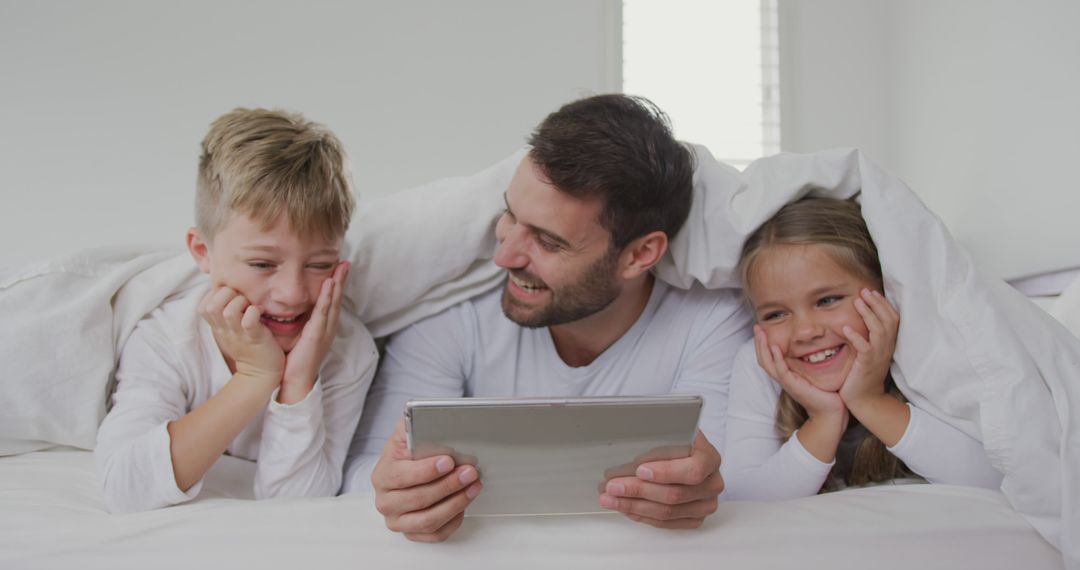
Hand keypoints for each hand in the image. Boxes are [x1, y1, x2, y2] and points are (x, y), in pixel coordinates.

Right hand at [199, 285, 283, 385]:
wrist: (260, 373)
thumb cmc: (248, 345)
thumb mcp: (230, 329)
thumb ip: (225, 314)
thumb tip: (227, 291)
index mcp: (218, 327)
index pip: (203, 306)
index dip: (215, 294)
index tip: (231, 296)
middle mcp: (224, 330)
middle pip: (211, 306)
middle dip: (227, 294)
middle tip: (241, 298)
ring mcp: (239, 335)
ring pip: (229, 312)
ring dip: (241, 302)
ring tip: (251, 305)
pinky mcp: (255, 338)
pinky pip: (249, 321)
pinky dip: (254, 312)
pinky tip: (260, 311)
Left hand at [279, 261, 348, 402]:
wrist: (296, 382)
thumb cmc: (296, 361)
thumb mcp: (300, 338)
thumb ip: (302, 324)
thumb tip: (296, 310)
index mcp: (325, 328)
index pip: (332, 302)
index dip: (337, 286)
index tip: (339, 269)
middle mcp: (328, 327)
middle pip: (337, 299)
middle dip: (342, 280)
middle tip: (345, 263)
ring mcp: (325, 331)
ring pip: (333, 303)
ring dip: (338, 284)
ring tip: (340, 268)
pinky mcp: (317, 335)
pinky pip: (323, 312)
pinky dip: (327, 297)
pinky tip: (329, 285)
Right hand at [371, 419, 482, 541]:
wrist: (405, 470)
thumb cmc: (409, 453)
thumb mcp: (407, 434)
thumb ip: (413, 424)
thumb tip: (424, 416)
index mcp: (383, 475)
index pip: (402, 476)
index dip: (426, 470)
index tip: (448, 461)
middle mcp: (386, 501)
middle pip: (418, 499)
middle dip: (448, 485)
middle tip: (470, 472)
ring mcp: (398, 520)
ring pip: (427, 520)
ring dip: (455, 504)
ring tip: (473, 487)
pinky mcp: (412, 533)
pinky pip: (435, 534)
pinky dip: (453, 521)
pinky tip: (465, 504)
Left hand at [599, 430, 722, 528]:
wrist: (691, 454)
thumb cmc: (680, 441)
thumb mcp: (674, 431)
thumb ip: (660, 441)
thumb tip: (632, 454)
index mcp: (710, 458)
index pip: (692, 470)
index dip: (666, 472)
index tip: (640, 470)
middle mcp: (711, 484)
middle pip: (674, 494)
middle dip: (638, 490)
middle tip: (614, 485)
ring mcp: (704, 504)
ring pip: (667, 512)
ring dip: (633, 505)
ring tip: (611, 498)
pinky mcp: (694, 518)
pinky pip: (666, 523)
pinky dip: (641, 515)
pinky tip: (625, 507)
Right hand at [754, 325, 845, 420]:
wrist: (831, 411)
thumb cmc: (826, 393)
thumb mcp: (814, 373)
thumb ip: (809, 361)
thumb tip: (814, 346)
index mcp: (786, 375)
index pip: (768, 357)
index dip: (763, 344)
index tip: (761, 328)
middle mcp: (783, 378)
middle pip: (763, 359)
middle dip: (759, 342)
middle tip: (756, 327)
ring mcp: (787, 383)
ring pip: (767, 364)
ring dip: (763, 347)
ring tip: (761, 334)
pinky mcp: (794, 386)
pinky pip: (781, 371)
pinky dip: (777, 359)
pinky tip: (775, 348)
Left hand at [838, 289, 898, 410]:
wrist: (865, 400)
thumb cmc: (863, 375)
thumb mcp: (868, 353)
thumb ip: (867, 337)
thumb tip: (858, 321)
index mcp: (887, 344)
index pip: (892, 319)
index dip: (883, 304)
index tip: (872, 292)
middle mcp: (886, 348)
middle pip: (888, 320)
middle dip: (877, 304)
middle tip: (865, 291)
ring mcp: (878, 356)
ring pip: (878, 330)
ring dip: (868, 314)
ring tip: (857, 302)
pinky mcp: (867, 365)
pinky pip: (864, 348)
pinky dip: (856, 337)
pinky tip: (846, 328)